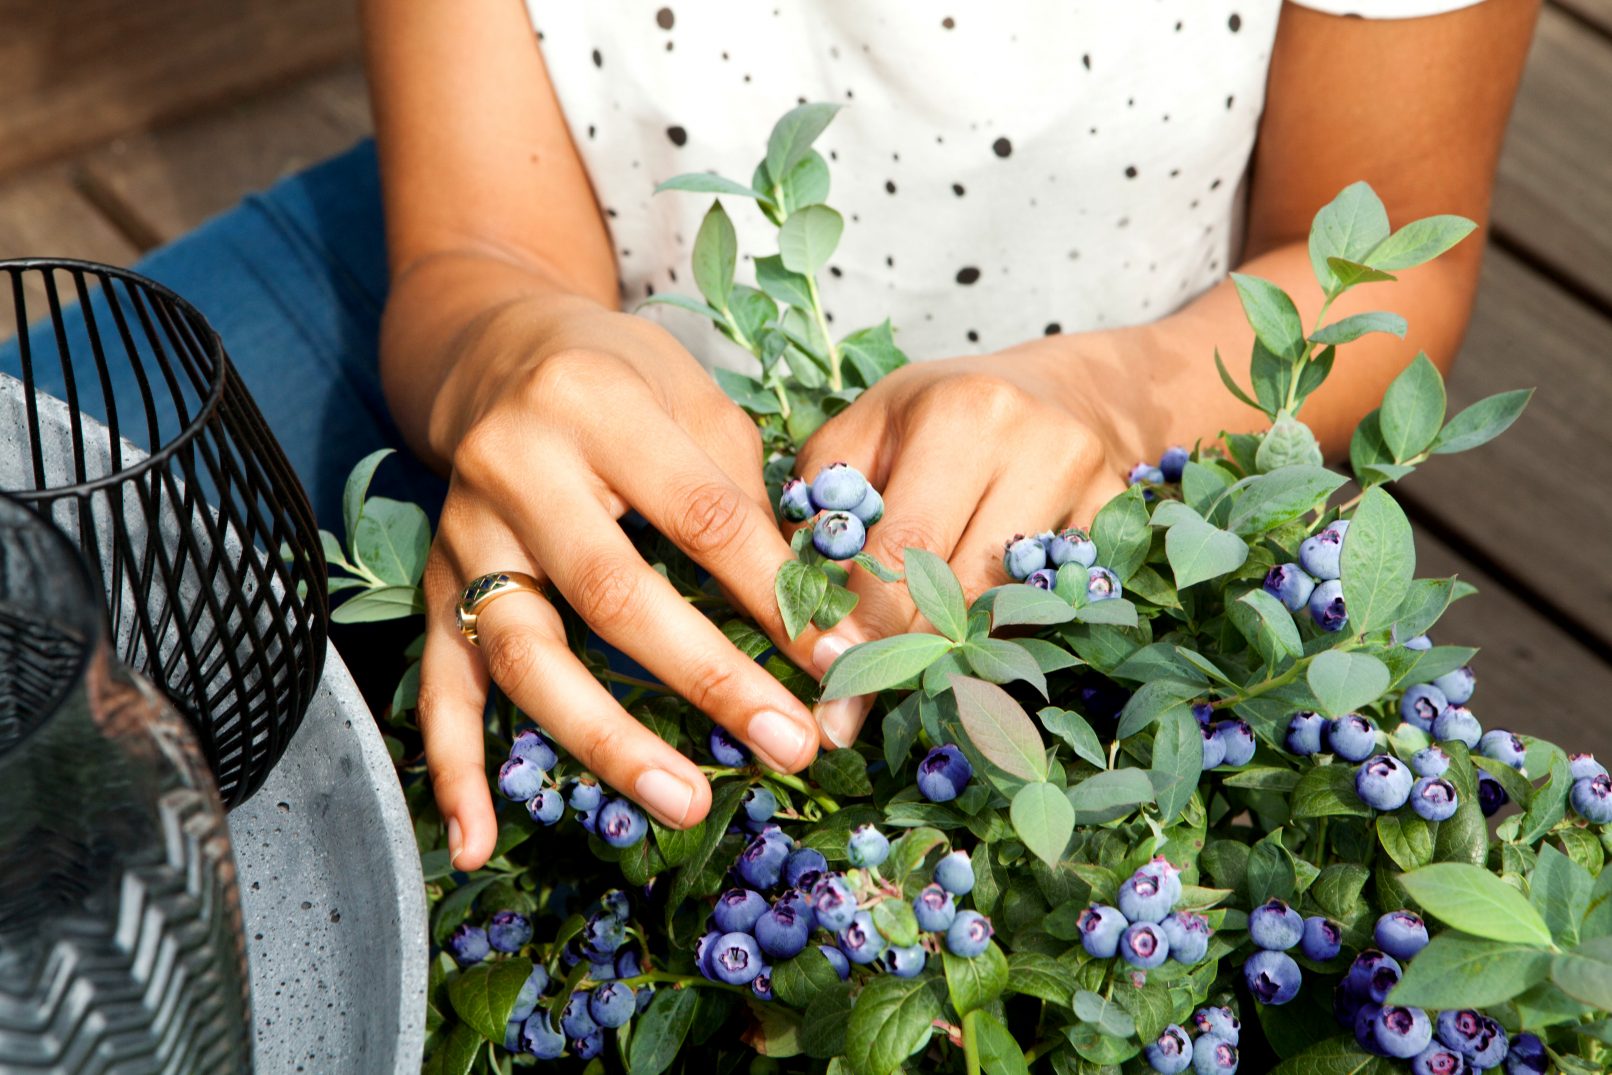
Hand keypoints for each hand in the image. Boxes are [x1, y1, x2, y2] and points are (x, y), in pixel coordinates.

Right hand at [419, 297, 820, 870]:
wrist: (497, 354)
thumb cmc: (619, 378)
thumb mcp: (694, 400)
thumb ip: (744, 496)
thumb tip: (815, 612)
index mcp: (598, 408)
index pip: (700, 516)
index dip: (772, 593)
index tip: (839, 661)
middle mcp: (517, 470)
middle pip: (615, 593)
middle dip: (709, 678)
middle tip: (787, 745)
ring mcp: (466, 536)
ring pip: (530, 654)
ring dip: (608, 741)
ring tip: (686, 803)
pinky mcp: (437, 585)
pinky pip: (439, 684)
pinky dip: (454, 768)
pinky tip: (475, 842)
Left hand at [791, 339, 1130, 746]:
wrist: (1053, 392)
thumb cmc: (935, 417)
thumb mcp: (863, 433)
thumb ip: (822, 507)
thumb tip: (795, 603)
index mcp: (960, 416)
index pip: (905, 547)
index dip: (865, 622)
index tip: (829, 680)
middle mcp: (1036, 446)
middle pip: (963, 587)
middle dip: (902, 649)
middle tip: (856, 701)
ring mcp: (1091, 487)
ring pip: (1012, 607)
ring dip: (953, 651)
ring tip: (907, 678)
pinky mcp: (1120, 524)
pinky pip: (1058, 606)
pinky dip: (1010, 634)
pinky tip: (974, 648)